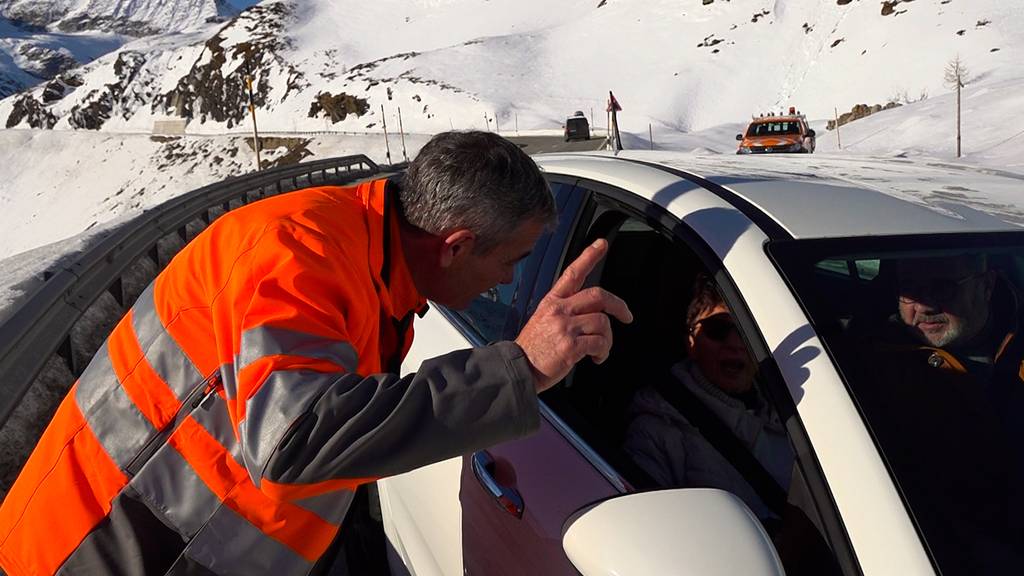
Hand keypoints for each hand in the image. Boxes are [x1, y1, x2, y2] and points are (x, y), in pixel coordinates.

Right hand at [515, 239, 632, 392]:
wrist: (516, 369)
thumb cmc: (531, 349)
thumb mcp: (541, 320)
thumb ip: (564, 312)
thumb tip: (590, 314)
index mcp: (552, 302)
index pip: (572, 272)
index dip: (589, 256)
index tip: (602, 244)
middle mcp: (559, 310)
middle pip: (598, 295)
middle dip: (618, 305)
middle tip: (626, 316)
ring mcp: (564, 327)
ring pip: (602, 322)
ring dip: (608, 339)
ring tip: (601, 349)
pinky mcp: (570, 346)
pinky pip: (599, 343)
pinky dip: (603, 352)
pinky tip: (597, 358)